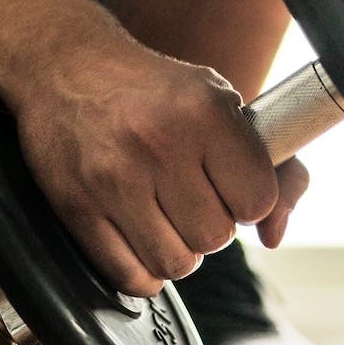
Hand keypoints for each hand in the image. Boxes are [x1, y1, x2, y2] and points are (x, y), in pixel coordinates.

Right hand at [0, 14, 308, 296]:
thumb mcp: (224, 106)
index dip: (250, 200)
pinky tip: (141, 237)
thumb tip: (275, 236)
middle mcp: (159, 144)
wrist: (66, 67)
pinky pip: (130, 277)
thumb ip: (277, 168)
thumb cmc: (155, 91)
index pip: (258, 201)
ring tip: (165, 215)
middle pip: (215, 238)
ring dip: (178, 249)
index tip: (231, 185)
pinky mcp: (77, 207)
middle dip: (212, 224)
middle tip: (193, 197)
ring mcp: (113, 179)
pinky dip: (144, 270)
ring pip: (176, 264)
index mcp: (204, 112)